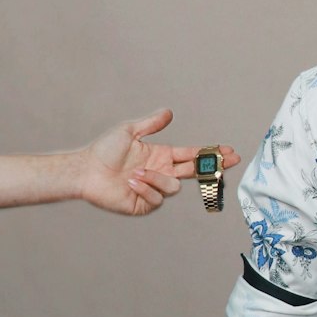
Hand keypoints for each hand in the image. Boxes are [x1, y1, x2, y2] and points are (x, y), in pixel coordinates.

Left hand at [79, 108, 239, 214]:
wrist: (86, 171)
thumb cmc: (104, 151)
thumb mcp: (129, 131)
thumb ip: (151, 123)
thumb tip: (169, 113)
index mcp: (161, 156)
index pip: (191, 155)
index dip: (210, 154)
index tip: (228, 151)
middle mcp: (161, 172)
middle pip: (194, 172)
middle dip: (212, 167)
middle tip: (229, 161)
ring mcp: (154, 189)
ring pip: (173, 186)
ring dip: (156, 178)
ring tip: (135, 174)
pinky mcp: (145, 204)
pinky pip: (156, 199)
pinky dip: (145, 189)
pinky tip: (131, 183)